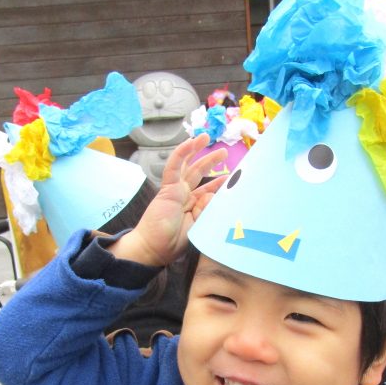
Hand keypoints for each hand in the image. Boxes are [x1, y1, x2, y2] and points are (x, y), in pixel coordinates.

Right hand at [110, 135, 226, 266]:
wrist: (154, 247)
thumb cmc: (174, 241)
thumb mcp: (198, 226)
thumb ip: (207, 210)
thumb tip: (213, 194)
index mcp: (191, 205)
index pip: (207, 190)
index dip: (218, 183)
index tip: (231, 176)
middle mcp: (184, 195)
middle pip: (198, 173)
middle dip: (210, 161)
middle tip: (224, 153)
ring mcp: (175, 190)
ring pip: (187, 165)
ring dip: (196, 150)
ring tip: (205, 137)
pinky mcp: (167, 188)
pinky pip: (174, 167)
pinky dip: (182, 153)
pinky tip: (190, 142)